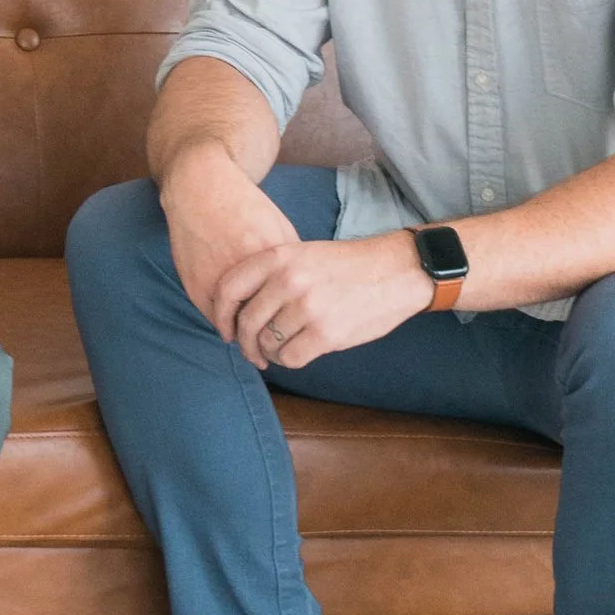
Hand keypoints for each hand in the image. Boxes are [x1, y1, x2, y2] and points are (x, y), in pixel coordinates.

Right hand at [161, 143, 298, 335]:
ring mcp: (219, 280)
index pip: (291, 305)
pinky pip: (216, 318)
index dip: (295, 322)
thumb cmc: (245, 207)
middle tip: (276, 346)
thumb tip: (306, 293)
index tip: (297, 330)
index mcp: (273, 257)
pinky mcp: (197, 285)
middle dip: (272, 336)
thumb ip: (293, 262)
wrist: (201, 188)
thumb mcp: (279, 228)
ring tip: (257, 342)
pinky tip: (233, 326)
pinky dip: (226, 326)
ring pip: (240, 325)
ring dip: (248, 336)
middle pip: (267, 319)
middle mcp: (247, 272)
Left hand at [217, 228, 430, 372]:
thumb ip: (271, 274)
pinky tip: (296, 355)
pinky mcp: (326, 334)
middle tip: (252, 352)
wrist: (394, 272)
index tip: (225, 329)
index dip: (220, 314)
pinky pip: (291, 358)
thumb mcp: (303, 253)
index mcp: (278, 257)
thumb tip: (239, 308)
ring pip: (267, 343)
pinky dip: (288, 361)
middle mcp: (288, 280)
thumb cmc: (346, 266)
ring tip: (278, 352)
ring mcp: (306, 308)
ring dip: (269, 353)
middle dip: (245, 343)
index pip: (229, 288)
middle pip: (246, 321)